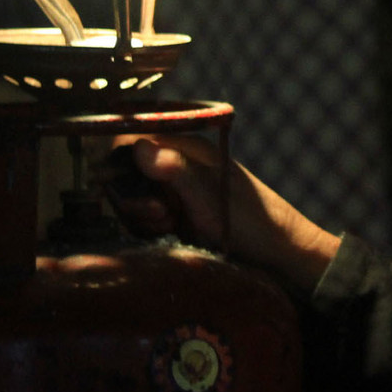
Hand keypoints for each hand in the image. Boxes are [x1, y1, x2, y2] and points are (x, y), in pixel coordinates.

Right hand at [106, 135, 341, 292]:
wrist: (275, 252)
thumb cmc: (249, 219)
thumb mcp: (209, 194)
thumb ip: (175, 169)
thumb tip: (138, 147)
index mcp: (184, 147)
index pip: (130, 138)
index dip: (116, 159)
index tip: (119, 185)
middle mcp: (174, 164)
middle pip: (123, 172)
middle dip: (130, 196)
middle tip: (159, 214)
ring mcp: (173, 190)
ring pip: (131, 198)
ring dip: (140, 216)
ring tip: (168, 225)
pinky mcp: (173, 214)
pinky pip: (142, 218)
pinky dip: (147, 228)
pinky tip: (167, 234)